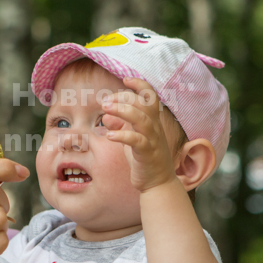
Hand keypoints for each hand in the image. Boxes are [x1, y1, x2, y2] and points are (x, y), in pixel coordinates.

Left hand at [101, 77, 177, 192]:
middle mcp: (155, 128)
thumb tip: (106, 116)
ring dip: (123, 111)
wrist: (157, 183)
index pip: (150, 96)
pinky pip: (137, 141)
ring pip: (141, 119)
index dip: (140, 85)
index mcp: (152, 121)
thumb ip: (120, 125)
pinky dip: (123, 136)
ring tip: (105, 110)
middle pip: (144, 104)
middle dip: (124, 97)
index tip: (125, 79)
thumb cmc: (143, 159)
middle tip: (105, 101)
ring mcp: (153, 140)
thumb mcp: (130, 139)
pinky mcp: (148, 154)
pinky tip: (109, 135)